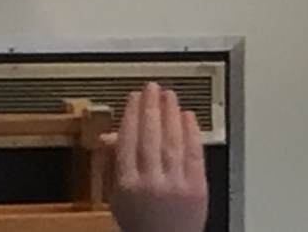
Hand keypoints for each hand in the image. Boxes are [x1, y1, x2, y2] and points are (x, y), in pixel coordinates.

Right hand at [109, 83, 208, 231]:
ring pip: (171, 140)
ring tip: (169, 96)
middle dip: (150, 108)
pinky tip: (188, 116)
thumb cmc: (142, 224)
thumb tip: (110, 137)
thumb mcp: (118, 198)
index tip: (134, 97)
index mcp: (127, 185)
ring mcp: (175, 184)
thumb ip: (114, 166)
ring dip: (170, 114)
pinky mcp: (197, 186)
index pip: (128, 141)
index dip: (131, 115)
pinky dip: (191, 132)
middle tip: (152, 88)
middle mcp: (151, 182)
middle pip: (149, 136)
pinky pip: (194, 153)